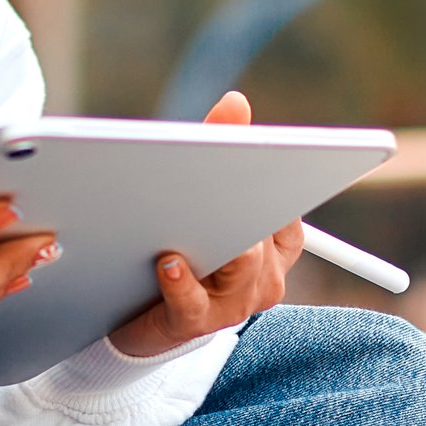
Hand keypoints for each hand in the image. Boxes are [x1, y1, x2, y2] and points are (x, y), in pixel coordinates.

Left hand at [106, 89, 301, 358]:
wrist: (137, 315)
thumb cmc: (180, 245)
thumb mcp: (201, 194)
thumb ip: (219, 145)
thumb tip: (236, 101)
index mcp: (274, 242)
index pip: (288, 208)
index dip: (282, 183)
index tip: (276, 158)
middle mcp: (264, 275)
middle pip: (265, 235)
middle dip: (249, 206)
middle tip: (232, 181)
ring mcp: (234, 304)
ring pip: (242, 268)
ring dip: (222, 242)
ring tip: (196, 220)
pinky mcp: (195, 324)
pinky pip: (196, 304)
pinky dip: (182, 282)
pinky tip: (167, 261)